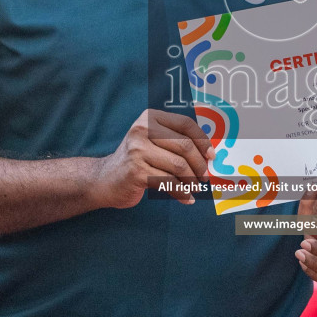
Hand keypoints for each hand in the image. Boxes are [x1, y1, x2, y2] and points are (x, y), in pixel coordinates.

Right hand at [93, 110, 213, 208]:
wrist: (105, 180)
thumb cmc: (137, 161)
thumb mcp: (153, 142)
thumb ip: (176, 142)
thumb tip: (210, 154)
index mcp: (150, 118)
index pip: (185, 124)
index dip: (203, 140)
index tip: (211, 156)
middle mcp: (142, 130)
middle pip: (184, 146)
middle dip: (199, 165)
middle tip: (204, 177)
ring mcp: (137, 150)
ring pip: (179, 166)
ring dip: (192, 181)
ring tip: (195, 188)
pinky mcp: (136, 172)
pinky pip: (169, 182)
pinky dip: (182, 193)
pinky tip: (187, 198)